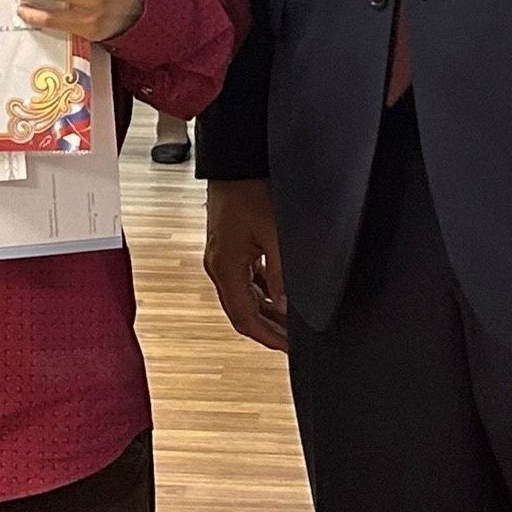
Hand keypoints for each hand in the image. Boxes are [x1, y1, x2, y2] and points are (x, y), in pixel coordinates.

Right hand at [204, 179, 288, 352]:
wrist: (235, 161)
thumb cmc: (251, 190)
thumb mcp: (275, 235)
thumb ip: (281, 274)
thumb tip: (286, 307)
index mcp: (226, 268)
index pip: (245, 318)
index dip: (268, 338)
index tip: (289, 350)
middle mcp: (218, 266)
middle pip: (241, 311)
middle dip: (268, 329)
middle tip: (293, 341)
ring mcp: (220, 256)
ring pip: (242, 297)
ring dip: (265, 311)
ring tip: (291, 322)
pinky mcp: (226, 246)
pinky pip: (243, 280)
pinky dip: (260, 293)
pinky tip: (279, 294)